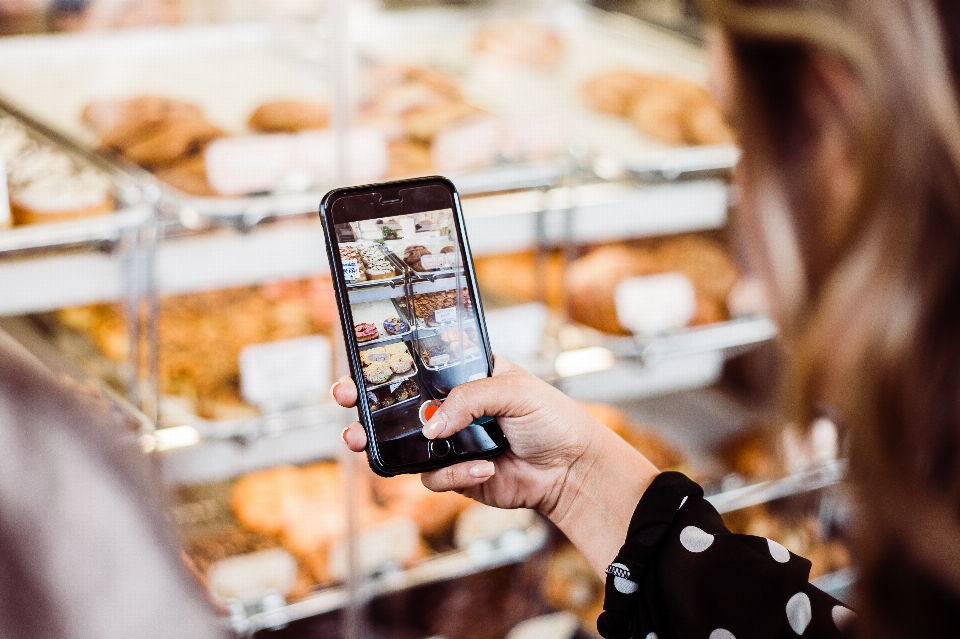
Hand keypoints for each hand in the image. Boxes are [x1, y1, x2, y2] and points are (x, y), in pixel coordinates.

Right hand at [332, 356, 659, 575]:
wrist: (572, 470)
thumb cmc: (552, 419)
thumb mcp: (514, 390)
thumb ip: (468, 400)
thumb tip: (430, 427)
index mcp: (466, 377)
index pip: (421, 366)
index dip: (390, 364)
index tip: (361, 361)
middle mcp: (453, 409)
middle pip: (399, 406)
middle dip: (365, 404)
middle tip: (344, 400)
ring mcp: (452, 444)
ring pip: (403, 446)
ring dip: (383, 444)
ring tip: (361, 441)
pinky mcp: (456, 477)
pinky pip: (433, 478)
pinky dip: (455, 475)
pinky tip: (485, 469)